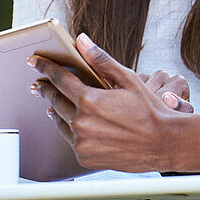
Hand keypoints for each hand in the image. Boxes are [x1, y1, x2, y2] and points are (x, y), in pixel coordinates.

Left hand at [31, 33, 186, 171]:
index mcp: (90, 100)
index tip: (35, 61)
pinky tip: (77, 123)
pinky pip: (70, 139)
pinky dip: (71, 129)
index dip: (45, 67)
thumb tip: (82, 41)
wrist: (165, 143)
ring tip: (57, 102)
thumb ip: (101, 60)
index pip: (59, 79)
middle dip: (47, 88)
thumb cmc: (150, 111)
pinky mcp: (85, 157)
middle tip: (41, 83)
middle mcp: (82, 123)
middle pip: (54, 100)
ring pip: (60, 121)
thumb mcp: (128, 79)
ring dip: (57, 109)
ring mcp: (82, 143)